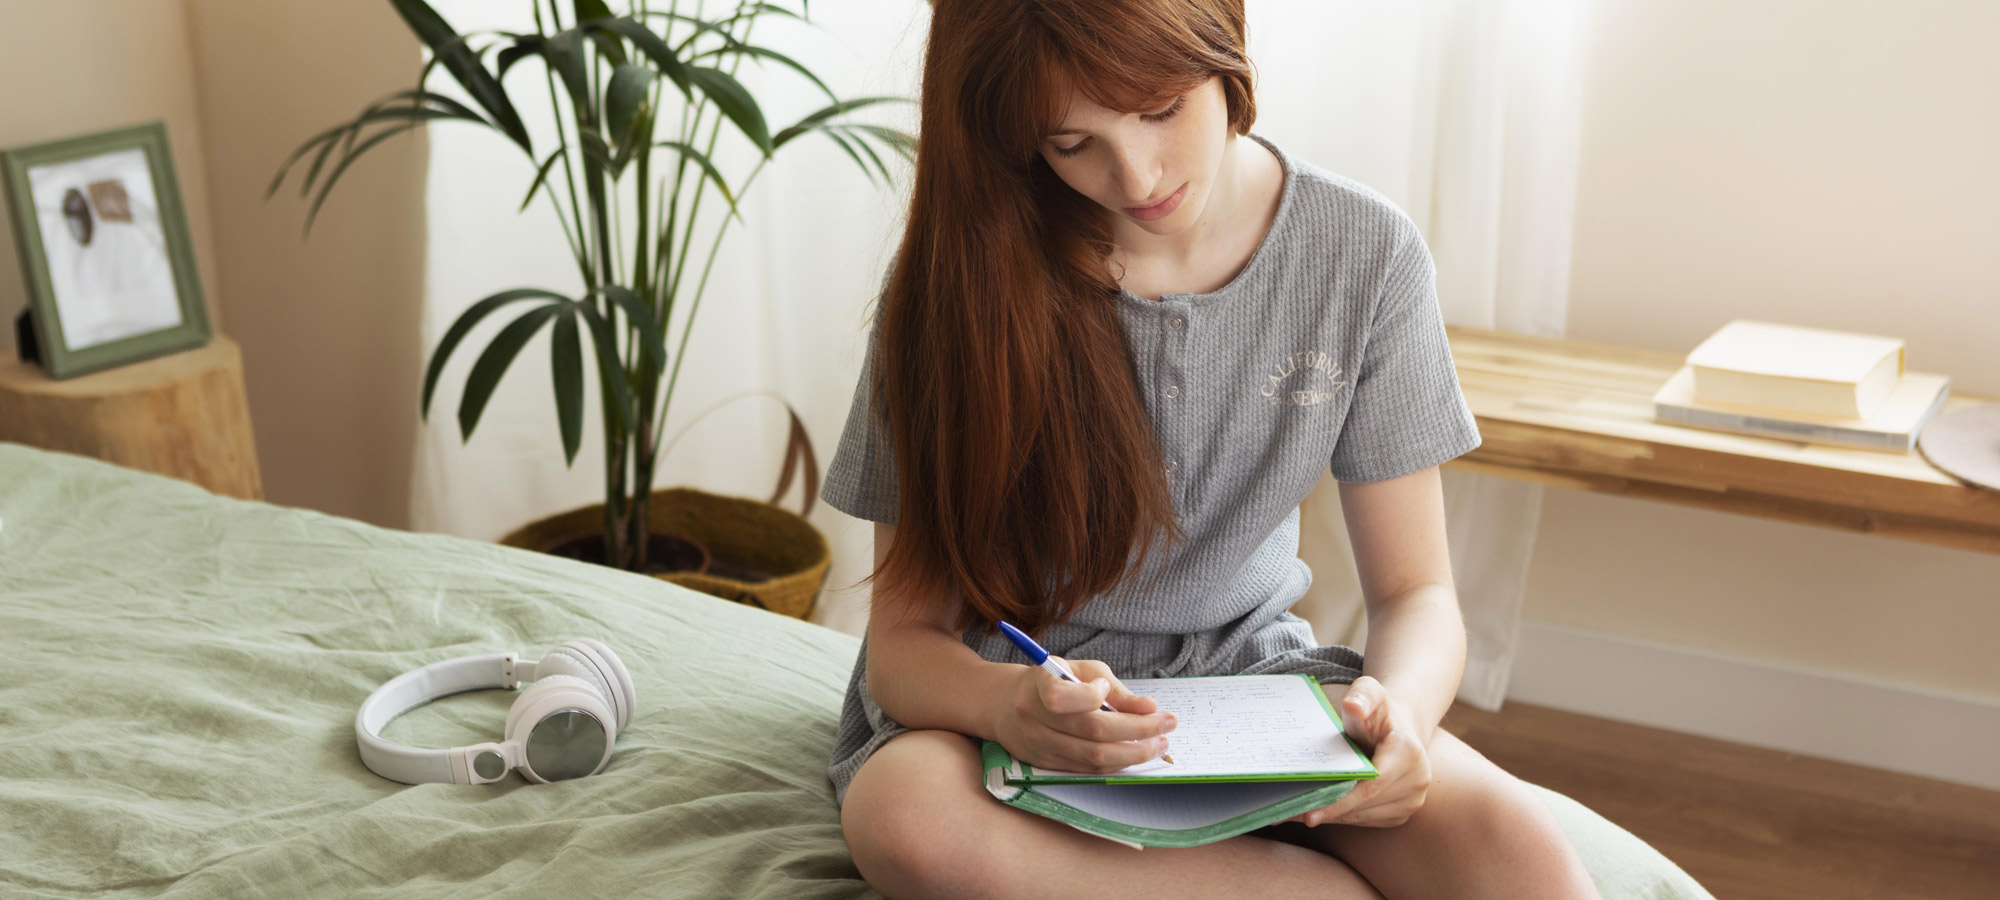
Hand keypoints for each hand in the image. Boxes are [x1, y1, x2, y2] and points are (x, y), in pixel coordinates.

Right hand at [990, 657, 1176, 773]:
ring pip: (1093, 757)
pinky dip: (1116, 764)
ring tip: (1160, 744)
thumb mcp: (1080, 670)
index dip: (1093, 696)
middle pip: (1091, 732)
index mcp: (1039, 685)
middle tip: (1168, 724)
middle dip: (1138, 730)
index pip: (1063, 698)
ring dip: (1134, 753)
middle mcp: (1034, 718)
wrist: (1005, 705)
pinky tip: (1136, 754)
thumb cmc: (1053, 681)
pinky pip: (1087, 769)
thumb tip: (1149, 707)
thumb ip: (1114, 688)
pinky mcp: (1046, 765)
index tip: (1107, 689)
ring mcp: (1039, 745)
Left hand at [1285, 676, 1433, 827]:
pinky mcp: (1402, 813)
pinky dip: (1341, 817)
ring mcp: (1412, 801)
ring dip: (1330, 817)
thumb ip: (1362, 695)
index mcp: (1408, 754)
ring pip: (1363, 817)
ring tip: (1294, 814)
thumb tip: (1353, 706)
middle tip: (1287, 813)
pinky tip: (1317, 811)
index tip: (1311, 812)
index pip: (1370, 785)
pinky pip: (1366, 820)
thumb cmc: (1378, 711)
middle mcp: (1416, 781)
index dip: (1340, 801)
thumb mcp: (1370, 692)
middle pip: (1364, 805)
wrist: (1400, 728)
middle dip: (1327, 811)